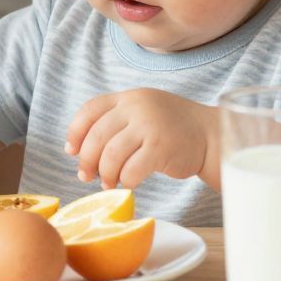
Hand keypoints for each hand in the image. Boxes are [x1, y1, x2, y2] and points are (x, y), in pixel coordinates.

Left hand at [64, 88, 215, 189]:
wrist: (209, 135)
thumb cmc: (171, 129)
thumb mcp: (142, 112)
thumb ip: (115, 122)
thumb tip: (77, 150)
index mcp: (128, 97)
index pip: (90, 110)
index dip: (75, 132)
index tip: (71, 151)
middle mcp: (137, 107)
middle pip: (96, 136)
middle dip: (87, 160)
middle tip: (86, 176)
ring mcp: (149, 126)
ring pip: (111, 155)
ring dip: (105, 174)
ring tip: (108, 182)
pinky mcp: (161, 148)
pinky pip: (131, 170)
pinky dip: (125, 180)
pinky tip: (129, 183)